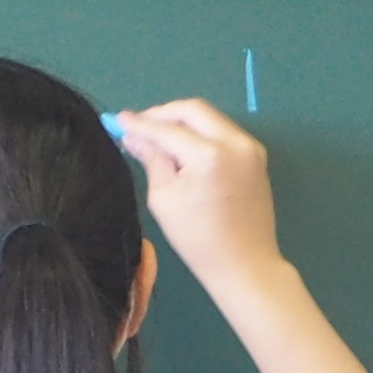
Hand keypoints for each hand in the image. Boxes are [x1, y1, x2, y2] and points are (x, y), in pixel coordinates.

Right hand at [116, 97, 284, 294]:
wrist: (245, 262)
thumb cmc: (197, 238)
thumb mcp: (164, 198)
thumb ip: (152, 160)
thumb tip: (134, 137)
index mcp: (209, 155)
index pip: (167, 129)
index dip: (139, 123)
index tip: (117, 120)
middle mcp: (234, 142)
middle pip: (193, 109)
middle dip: (162, 113)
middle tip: (139, 125)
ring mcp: (250, 147)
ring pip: (210, 117)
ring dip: (182, 121)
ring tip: (158, 136)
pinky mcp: (256, 155)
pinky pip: (223, 131)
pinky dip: (200, 132)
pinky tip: (183, 146)